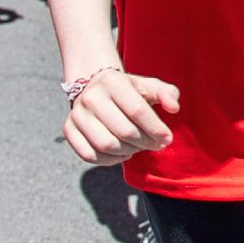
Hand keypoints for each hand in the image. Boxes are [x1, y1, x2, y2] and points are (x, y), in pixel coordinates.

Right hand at [62, 65, 180, 167]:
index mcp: (113, 82)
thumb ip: (167, 93)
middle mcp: (91, 97)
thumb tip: (174, 108)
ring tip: (140, 147)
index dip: (156, 129)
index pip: (138, 111)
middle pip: (124, 131)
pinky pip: (89, 155)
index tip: (168, 139)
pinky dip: (110, 160)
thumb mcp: (150, 86)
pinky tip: (123, 153)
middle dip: (146, 143)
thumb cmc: (129, 90)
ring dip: (129, 151)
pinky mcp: (68, 130)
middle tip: (157, 145)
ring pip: (107, 145)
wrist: (95, 87)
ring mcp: (77, 114)